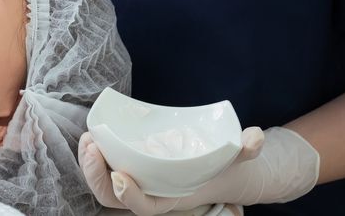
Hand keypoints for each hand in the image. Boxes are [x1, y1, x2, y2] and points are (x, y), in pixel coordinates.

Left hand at [79, 126, 318, 214]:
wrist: (214, 167)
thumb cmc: (221, 164)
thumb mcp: (236, 157)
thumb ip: (246, 149)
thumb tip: (256, 137)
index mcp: (170, 198)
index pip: (144, 208)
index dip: (129, 196)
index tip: (119, 174)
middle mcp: (149, 194)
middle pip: (112, 199)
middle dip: (96, 175)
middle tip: (93, 146)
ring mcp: (135, 183)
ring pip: (101, 187)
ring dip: (89, 165)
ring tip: (87, 139)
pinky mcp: (127, 168)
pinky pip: (102, 170)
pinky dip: (92, 157)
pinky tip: (91, 136)